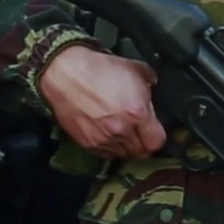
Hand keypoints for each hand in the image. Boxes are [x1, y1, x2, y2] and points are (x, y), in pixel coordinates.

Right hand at [39, 45, 166, 159]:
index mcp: (138, 113)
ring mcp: (103, 139)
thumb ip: (150, 84)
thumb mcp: (136, 69)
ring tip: (123, 132)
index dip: (157, 137)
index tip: (154, 130)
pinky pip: (105, 154)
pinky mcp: (86, 142)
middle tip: (140, 133)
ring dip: (126, 147)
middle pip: (141, 152)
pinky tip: (109, 134)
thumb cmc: (101, 69)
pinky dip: (109, 148)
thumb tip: (153, 88)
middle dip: (143, 143)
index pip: (156, 142)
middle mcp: (122, 130)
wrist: (65, 74)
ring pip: (123, 155)